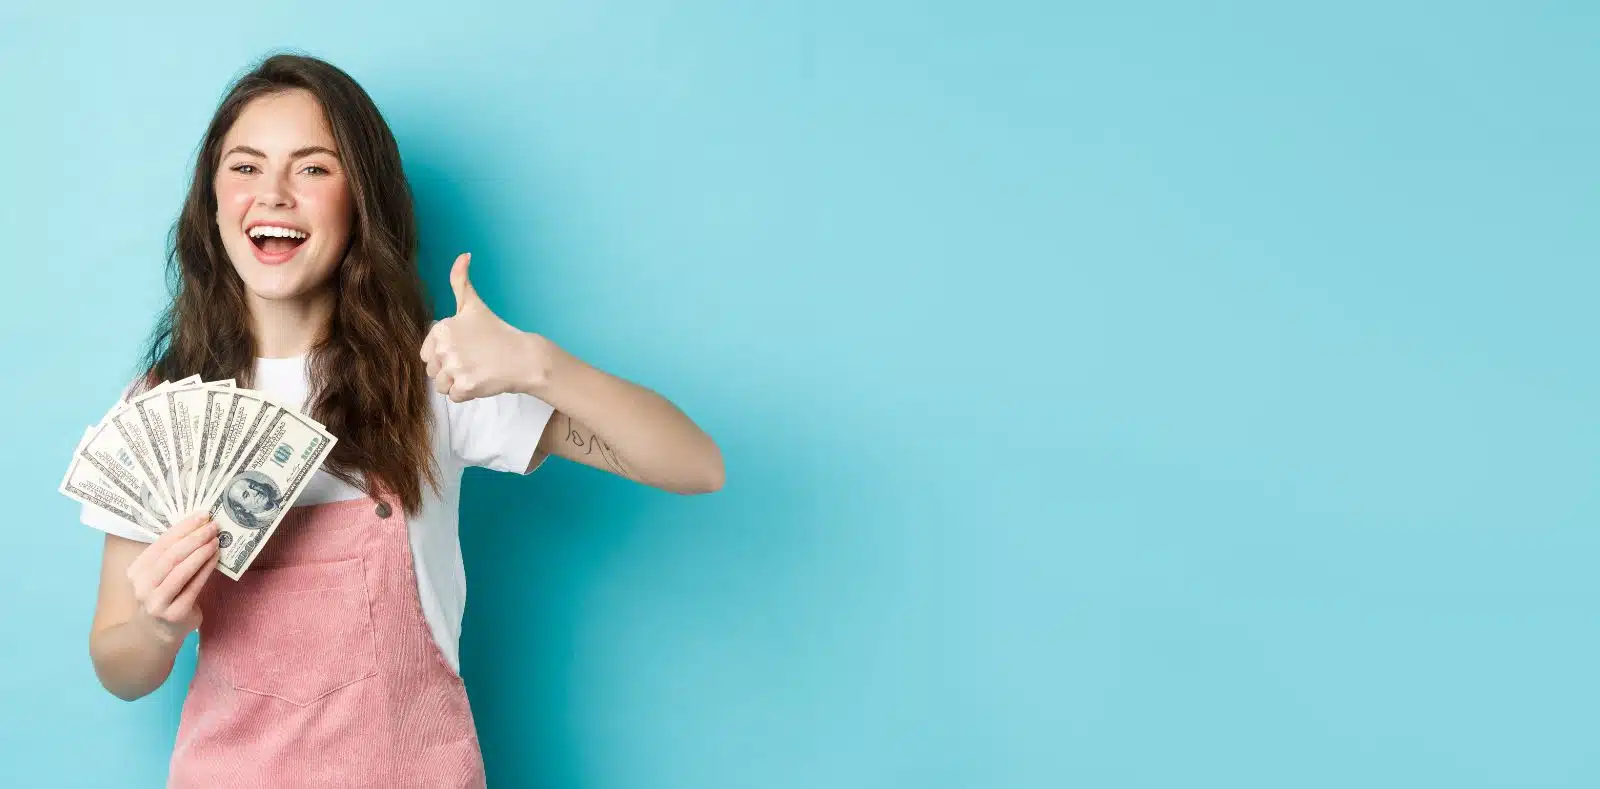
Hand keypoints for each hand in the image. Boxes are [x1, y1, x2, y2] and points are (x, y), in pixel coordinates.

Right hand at [126, 511, 219, 645]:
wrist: (155, 633)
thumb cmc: (163, 596)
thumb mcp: (159, 575)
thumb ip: (172, 556)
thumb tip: (200, 527)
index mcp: (136, 571)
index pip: (160, 544)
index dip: (182, 528)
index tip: (201, 515)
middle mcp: (142, 586)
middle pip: (170, 556)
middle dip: (194, 538)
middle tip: (213, 526)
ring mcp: (157, 602)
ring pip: (180, 571)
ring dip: (201, 552)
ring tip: (216, 540)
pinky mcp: (175, 613)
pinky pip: (194, 586)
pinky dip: (206, 569)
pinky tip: (216, 558)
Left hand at [421, 252, 554, 401]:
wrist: (524, 356)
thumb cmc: (498, 331)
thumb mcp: (474, 304)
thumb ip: (460, 280)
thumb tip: (463, 254)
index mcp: (441, 328)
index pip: (427, 353)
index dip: (444, 355)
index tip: (464, 350)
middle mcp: (444, 347)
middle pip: (433, 371)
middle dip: (450, 370)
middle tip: (472, 362)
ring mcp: (454, 368)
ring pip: (441, 386)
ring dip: (457, 384)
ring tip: (476, 372)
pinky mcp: (465, 387)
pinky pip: (454, 398)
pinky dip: (466, 394)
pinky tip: (481, 381)